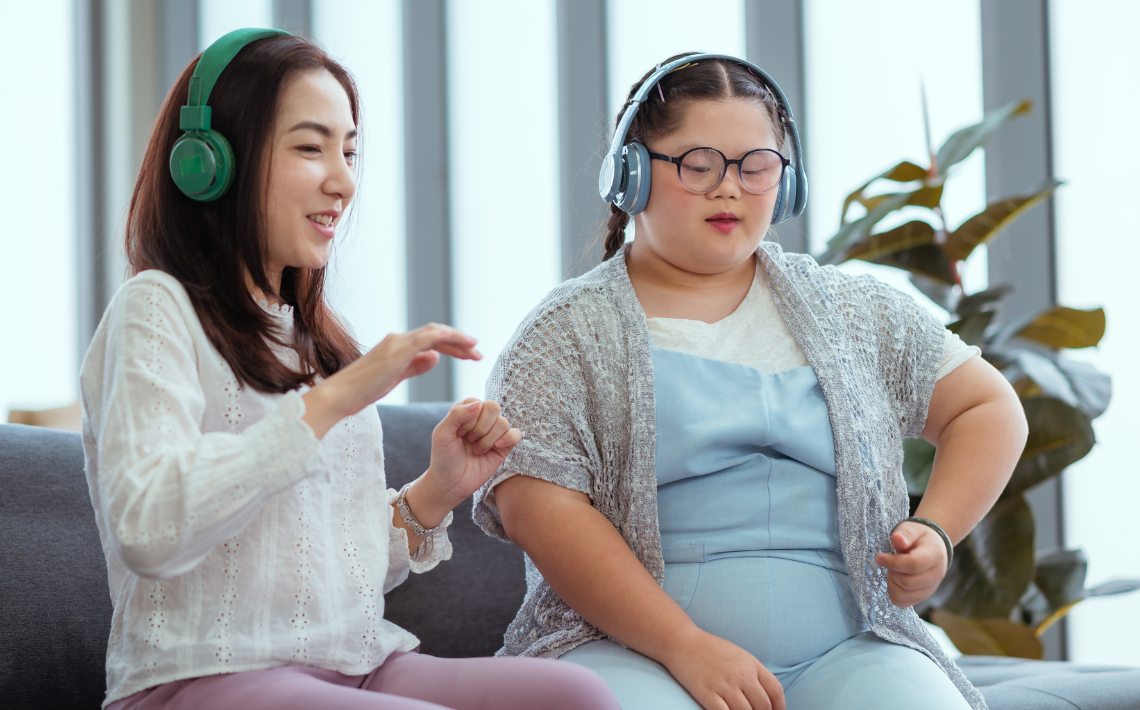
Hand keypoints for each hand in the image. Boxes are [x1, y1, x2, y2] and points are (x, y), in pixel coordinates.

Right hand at [303, 324, 480, 437]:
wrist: (341, 395)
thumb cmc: (363, 390)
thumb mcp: (395, 377)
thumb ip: (415, 366)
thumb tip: (435, 357)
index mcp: (398, 346)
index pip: (432, 340)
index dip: (454, 346)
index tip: (470, 355)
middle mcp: (398, 340)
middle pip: (437, 334)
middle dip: (460, 343)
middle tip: (479, 353)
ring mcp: (397, 343)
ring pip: (434, 333)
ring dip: (457, 340)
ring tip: (475, 349)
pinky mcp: (396, 351)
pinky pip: (424, 338)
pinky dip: (443, 337)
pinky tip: (457, 342)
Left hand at [403, 399, 521, 528]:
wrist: (450, 483)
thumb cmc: (444, 458)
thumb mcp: (441, 434)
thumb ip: (456, 415)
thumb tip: (478, 404)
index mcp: (466, 412)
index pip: (476, 402)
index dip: (469, 418)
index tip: (458, 433)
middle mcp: (481, 420)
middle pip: (493, 407)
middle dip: (481, 426)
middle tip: (470, 440)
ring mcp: (494, 433)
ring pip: (503, 422)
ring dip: (488, 438)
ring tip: (477, 450)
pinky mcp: (503, 447)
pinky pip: (516, 434)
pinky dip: (508, 438)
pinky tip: (496, 447)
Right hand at [661, 627, 784, 709]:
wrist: (681, 641)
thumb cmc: (709, 648)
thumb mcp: (738, 655)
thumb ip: (753, 673)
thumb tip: (765, 696)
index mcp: (751, 664)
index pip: (776, 691)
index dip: (779, 707)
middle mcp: (742, 675)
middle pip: (763, 706)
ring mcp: (725, 685)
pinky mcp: (708, 695)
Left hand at [875, 521, 949, 606]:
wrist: (932, 547)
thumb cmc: (919, 537)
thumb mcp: (912, 529)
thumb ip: (905, 534)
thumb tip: (897, 539)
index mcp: (935, 555)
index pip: (914, 565)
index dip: (893, 563)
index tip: (879, 557)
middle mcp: (937, 575)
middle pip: (908, 583)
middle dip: (892, 572)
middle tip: (888, 562)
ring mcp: (930, 588)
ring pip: (904, 595)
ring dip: (891, 583)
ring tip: (892, 570)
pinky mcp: (922, 596)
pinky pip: (902, 602)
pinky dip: (893, 593)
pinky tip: (894, 580)